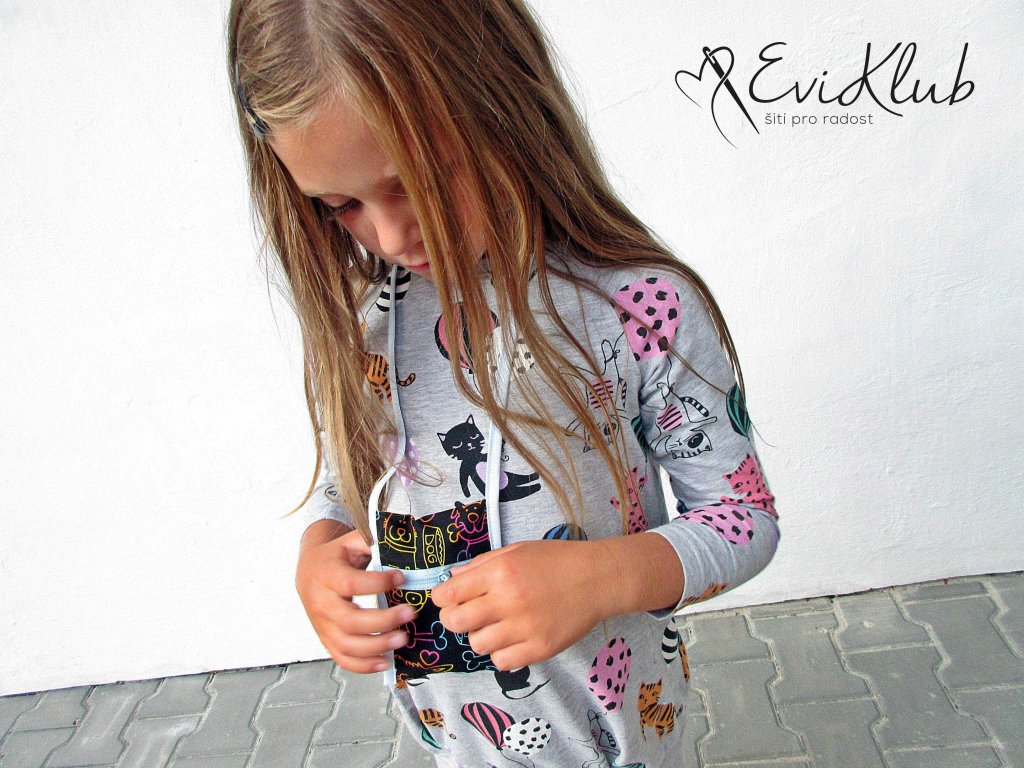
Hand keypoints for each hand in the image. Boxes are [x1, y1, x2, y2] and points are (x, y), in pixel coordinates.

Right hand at [295, 528, 416, 673]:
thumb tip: (402, 542)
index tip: (401, 578)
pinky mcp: (327, 640)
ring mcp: (322, 625)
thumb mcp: (350, 542)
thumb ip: (372, 542)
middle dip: (382, 620)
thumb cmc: (336, 556)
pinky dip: (364, 665)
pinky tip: (386, 660)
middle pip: (349, 620)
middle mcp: (321, 603)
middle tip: (409, 613)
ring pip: (346, 644)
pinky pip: (343, 658)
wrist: (308, 572)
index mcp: (327, 575)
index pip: (351, 584)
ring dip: (377, 645)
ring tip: (403, 638)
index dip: (377, 583)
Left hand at [429, 539, 606, 670]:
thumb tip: (452, 578)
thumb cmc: (556, 560)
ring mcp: (524, 627)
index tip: (448, 599)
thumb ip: (481, 564)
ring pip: (477, 645)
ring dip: (481, 636)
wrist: (597, 578)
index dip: (442, 598)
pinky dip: (502, 653)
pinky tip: (512, 639)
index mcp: (499, 572)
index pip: (448, 593)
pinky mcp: (539, 649)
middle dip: (454, 619)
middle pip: (455, 622)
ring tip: (497, 625)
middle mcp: (508, 600)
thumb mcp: (516, 551)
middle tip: (467, 614)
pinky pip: (502, 662)